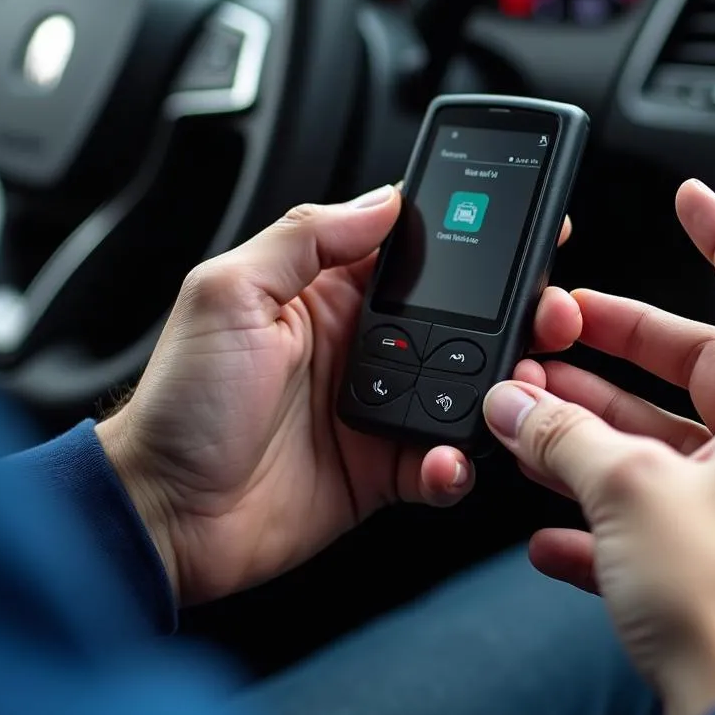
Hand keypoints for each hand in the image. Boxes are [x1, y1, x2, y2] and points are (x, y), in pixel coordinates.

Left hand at [97, 185, 580, 606]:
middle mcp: (362, 348)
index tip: (525, 225)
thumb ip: (305, 239)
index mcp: (328, 296)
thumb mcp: (228, 295)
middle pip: (461, 320)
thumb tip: (381, 199)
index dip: (471, 236)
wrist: (165, 515)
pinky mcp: (383, 471)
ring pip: (466, 390)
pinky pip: (443, 463)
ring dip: (499, 389)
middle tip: (549, 314)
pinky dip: (458, 464)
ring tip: (515, 388)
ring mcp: (378, 410)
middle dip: (513, 314)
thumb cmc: (182, 403)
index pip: (414, 251)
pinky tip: (447, 460)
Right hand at [482, 180, 714, 714]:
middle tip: (559, 331)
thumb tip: (514, 407)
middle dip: (619, 350)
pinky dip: (600, 518)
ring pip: (663, 448)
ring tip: (529, 420)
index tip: (691, 198)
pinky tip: (548, 532)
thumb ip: (562, 438)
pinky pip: (652, 522)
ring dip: (593, 434)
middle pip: (696, 374)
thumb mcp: (628, 492)